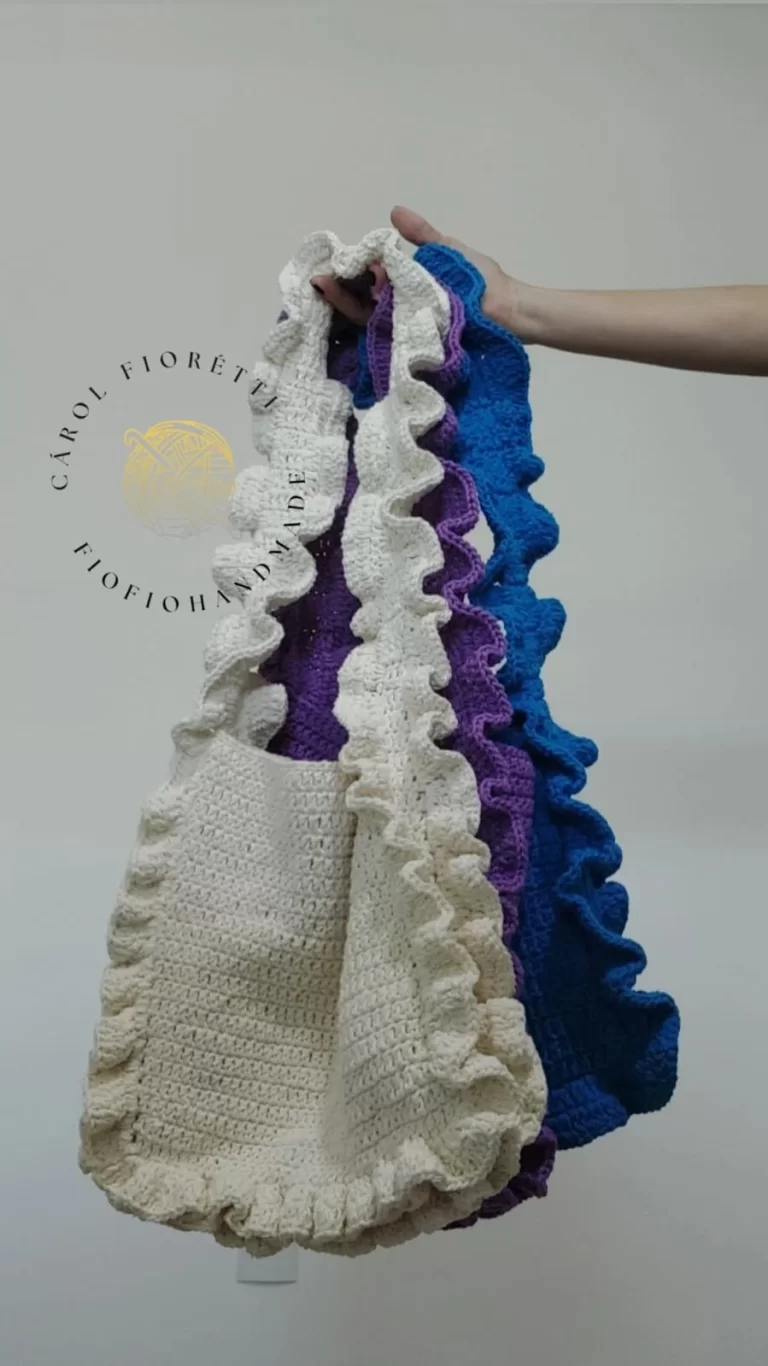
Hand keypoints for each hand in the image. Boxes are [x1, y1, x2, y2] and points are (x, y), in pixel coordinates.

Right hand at [311, 206, 533, 337]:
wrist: (511, 310)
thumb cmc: (482, 283)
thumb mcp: (448, 251)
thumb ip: (422, 235)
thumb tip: (394, 210)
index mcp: (406, 290)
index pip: (368, 283)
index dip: (347, 275)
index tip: (329, 265)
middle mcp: (403, 311)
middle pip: (362, 303)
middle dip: (338, 292)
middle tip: (317, 280)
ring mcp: (410, 328)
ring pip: (371, 320)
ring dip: (347, 305)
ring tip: (326, 289)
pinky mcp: (419, 343)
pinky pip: (391, 337)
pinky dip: (371, 324)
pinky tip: (353, 311)